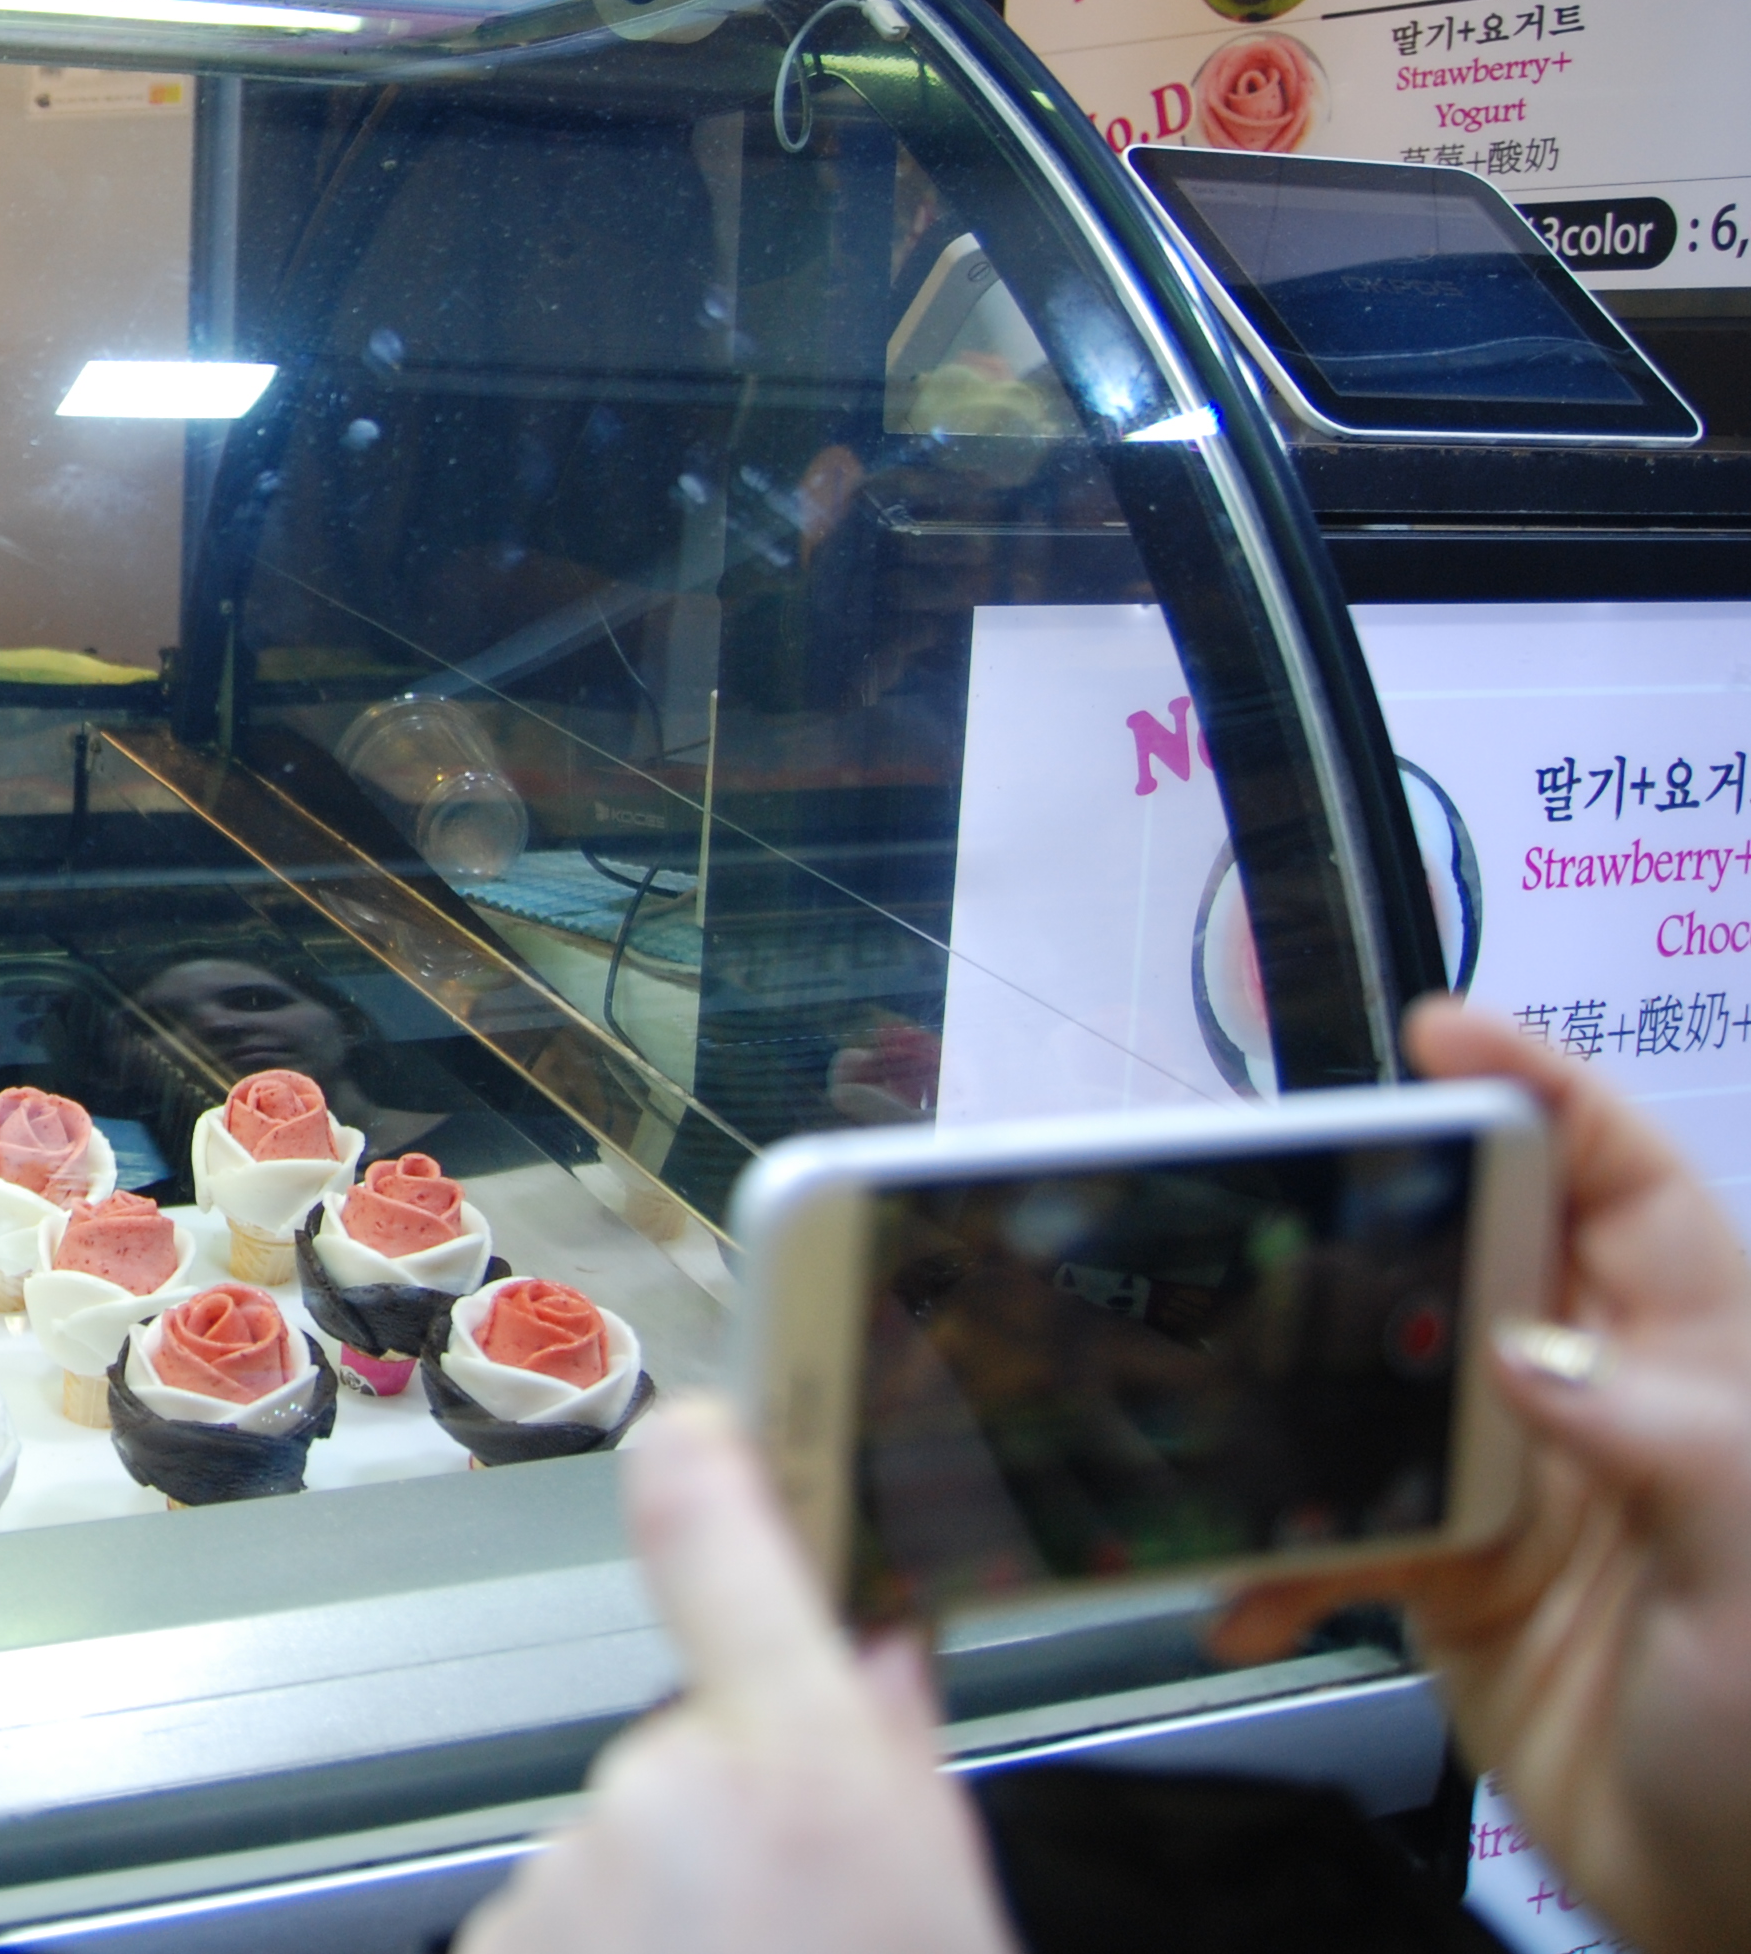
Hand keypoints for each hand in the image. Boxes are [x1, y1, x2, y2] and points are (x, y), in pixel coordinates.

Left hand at [464, 1394, 1016, 1953]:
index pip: (717, 1540)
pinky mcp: (504, 1937)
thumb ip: (896, 1755)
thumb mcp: (942, 1890)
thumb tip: (875, 1654)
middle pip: (686, 1739)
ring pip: (630, 1833)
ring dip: (674, 1888)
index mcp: (797, 1772)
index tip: (698, 1428)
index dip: (706, 1469)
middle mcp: (662, 1801)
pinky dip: (615, 1942)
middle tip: (798, 1900)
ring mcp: (569, 1874)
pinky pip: (570, 1908)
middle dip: (732, 1798)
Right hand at [1208, 998, 1750, 1953]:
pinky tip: (1244, 1595)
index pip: (1628, 1190)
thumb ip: (1671, 1445)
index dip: (1545, 1092)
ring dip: (1284, 1400)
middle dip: (1364, 1224)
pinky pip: (1333, 1533)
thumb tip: (1532, 1351)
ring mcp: (1516, 1492)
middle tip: (1258, 1206)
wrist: (1741, 1915)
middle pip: (1468, 1260)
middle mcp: (1598, 1410)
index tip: (1440, 1035)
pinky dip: (1275, 1562)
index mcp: (1697, 1374)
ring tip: (1204, 1400)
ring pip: (1374, 1386)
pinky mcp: (1449, 1581)